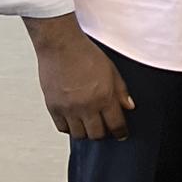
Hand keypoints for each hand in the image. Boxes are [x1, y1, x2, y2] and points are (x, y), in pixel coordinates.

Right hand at [28, 14, 133, 139]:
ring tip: (89, 124)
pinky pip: (62, 128)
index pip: (116, 124)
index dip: (121, 133)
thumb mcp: (112, 70)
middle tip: (105, 128)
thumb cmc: (85, 54)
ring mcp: (68, 108)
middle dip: (103, 134)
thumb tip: (129, 106)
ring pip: (79, 135)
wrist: (61, 46)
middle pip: (97, 134)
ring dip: (86, 132)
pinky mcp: (53, 108)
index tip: (122, 135)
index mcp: (104, 97)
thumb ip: (121, 91)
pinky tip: (74, 121)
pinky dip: (70, 128)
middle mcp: (86, 106)